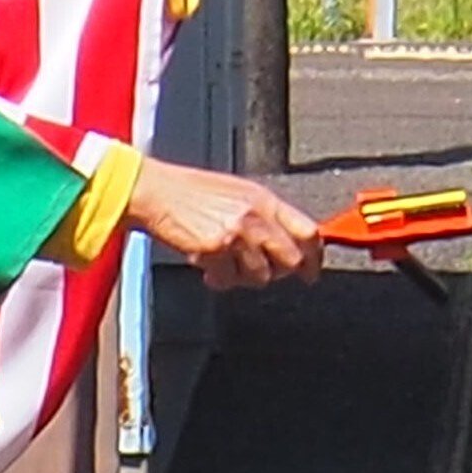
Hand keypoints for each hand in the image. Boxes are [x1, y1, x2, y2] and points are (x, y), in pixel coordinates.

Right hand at [127, 157, 325, 290]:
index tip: (312, 271)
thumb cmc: (190, 192)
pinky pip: (230, 281)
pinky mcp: (216, 250)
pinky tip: (210, 269)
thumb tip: (286, 242)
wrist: (156, 191)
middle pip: (291, 259)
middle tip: (264, 272)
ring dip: (245, 277)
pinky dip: (221, 280)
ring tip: (227, 264)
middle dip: (280, 272)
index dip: (315, 257)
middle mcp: (256, 216)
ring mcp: (237, 234)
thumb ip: (264, 216)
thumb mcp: (237, 194)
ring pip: (261, 276)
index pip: (308, 231)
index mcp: (264, 199)